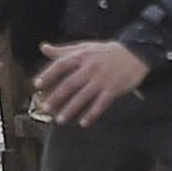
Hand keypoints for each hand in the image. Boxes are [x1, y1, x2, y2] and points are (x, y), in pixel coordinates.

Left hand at [30, 38, 151, 127]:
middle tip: (45, 108)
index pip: (61, 65)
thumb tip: (43, 47)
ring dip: (71, 109)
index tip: (36, 84)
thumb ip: (63, 50)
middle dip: (56, 97)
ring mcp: (102, 79)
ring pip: (83, 96)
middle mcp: (90, 68)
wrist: (135, 52)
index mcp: (82, 56)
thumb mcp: (84, 47)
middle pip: (70, 84)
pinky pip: (101, 104)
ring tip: (59, 120)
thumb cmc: (105, 52)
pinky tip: (83, 123)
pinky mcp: (114, 89)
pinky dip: (92, 114)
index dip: (48, 74)